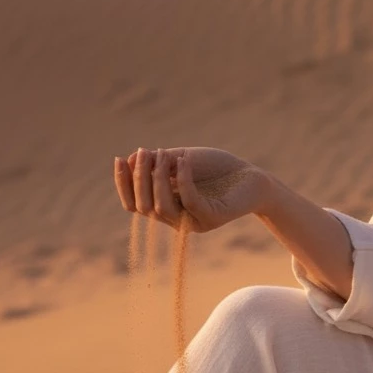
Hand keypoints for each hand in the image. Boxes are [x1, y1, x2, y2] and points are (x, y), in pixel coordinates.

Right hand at [114, 146, 266, 233]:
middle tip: (144, 152)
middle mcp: (175, 218)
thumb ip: (159, 162)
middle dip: (139, 178)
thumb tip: (130, 160)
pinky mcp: (211, 218)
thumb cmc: (217, 168)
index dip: (123, 183)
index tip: (119, 159)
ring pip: (161, 207)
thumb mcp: (183, 160)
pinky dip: (183, 180)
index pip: (133, 203)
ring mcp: (193, 221)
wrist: (252, 177)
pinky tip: (183, 160)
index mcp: (165, 205)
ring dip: (157, 179)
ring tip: (162, 154)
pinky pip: (190, 202)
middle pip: (142, 206)